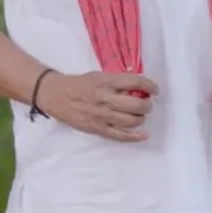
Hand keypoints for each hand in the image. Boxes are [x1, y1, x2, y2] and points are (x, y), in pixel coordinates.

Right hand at [36, 71, 159, 141]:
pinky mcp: (99, 129)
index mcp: (107, 82)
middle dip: (147, 105)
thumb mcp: (99, 76)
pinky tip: (143, 135)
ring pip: (132, 121)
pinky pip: (121, 135)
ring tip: (139, 115)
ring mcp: (103, 116)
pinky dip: (135, 137)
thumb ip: (117, 81)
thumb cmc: (79, 84)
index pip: (135, 82)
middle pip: (137, 105)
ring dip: (141, 118)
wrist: (57, 96)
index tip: (154, 89)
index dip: (149, 86)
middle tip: (146, 103)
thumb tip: (138, 86)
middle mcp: (106, 99)